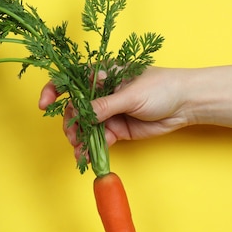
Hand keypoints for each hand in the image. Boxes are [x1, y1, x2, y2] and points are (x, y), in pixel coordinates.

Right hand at [38, 67, 189, 158]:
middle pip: (74, 108)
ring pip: (84, 127)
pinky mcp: (117, 129)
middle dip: (69, 122)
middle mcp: (102, 93)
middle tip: (73, 135)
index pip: (71, 79)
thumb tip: (82, 115)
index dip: (54, 90)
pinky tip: (87, 157)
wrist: (186, 104)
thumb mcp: (131, 94)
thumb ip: (105, 105)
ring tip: (80, 150)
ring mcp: (108, 112)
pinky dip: (91, 149)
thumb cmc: (162, 87)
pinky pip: (98, 140)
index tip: (45, 104)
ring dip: (79, 139)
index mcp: (103, 74)